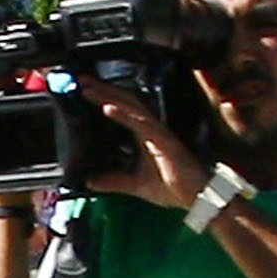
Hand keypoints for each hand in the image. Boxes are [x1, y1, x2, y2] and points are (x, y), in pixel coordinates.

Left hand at [81, 81, 206, 208]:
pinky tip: (108, 107)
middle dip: (102, 90)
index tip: (82, 90)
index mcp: (143, 135)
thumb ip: (113, 181)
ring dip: (108, 95)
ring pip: (130, 106)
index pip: (120, 110)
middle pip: (123, 102)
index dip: (103, 98)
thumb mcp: (134, 185)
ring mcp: (156, 132)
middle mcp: (149, 128)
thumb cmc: (172, 187)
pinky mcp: (162, 139)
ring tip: (89, 88)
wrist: (195, 198)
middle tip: (81, 79)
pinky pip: (140, 123)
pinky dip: (123, 114)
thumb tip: (90, 182)